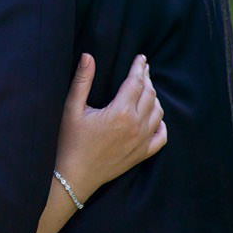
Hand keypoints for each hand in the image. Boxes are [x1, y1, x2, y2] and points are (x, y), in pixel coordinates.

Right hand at [60, 51, 165, 195]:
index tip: (141, 58)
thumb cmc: (70, 142)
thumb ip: (82, 81)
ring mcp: (141, 142)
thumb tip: (88, 56)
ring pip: (158, 113)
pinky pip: (161, 137)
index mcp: (120, 112)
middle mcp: (135, 126)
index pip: (136, 82)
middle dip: (147, 78)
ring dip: (154, 98)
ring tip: (146, 89)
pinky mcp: (141, 154)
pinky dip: (161, 124)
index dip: (139, 67)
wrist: (74, 177)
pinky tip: (155, 118)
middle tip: (143, 69)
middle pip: (149, 94)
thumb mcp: (71, 109)